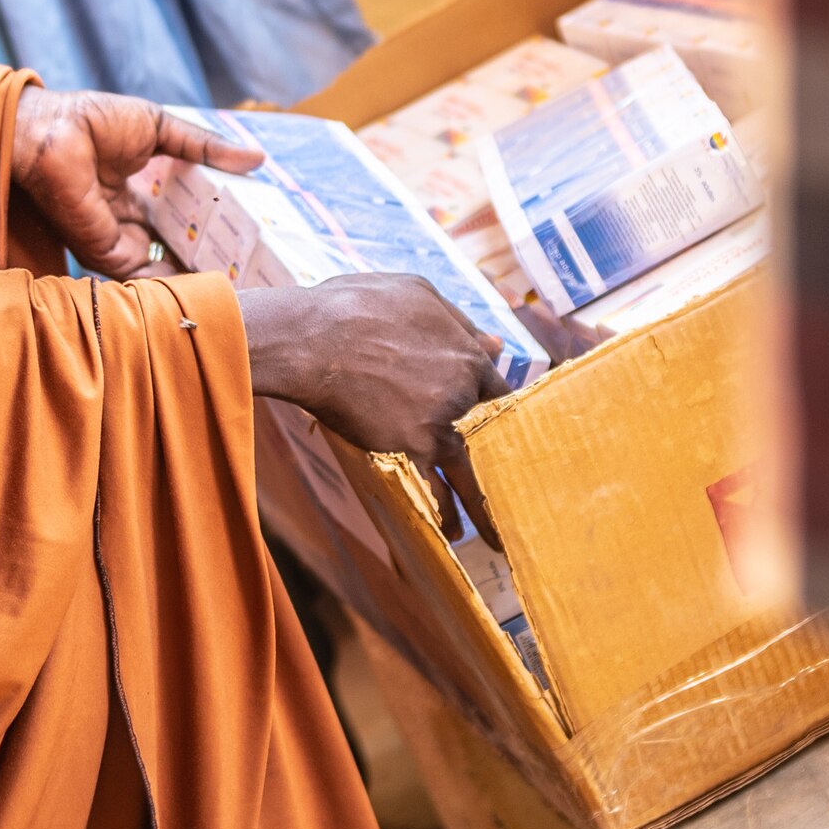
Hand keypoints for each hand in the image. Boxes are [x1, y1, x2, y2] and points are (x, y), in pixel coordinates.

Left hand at [11, 87, 262, 278]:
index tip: (249, 234)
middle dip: (212, 255)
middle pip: (178, 246)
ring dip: (201, 273)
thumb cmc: (97, 122)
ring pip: (167, 266)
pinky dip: (179, 282)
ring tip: (245, 279)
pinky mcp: (110, 254)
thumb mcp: (162, 129)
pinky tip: (214, 283)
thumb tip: (258, 157)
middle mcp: (131, 220)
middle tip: (254, 264)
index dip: (214, 225)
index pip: (183, 217)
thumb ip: (206, 148)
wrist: (53, 135)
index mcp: (140, 190)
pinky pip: (150, 277)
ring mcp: (121, 239)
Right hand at [239, 272, 507, 538]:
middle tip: (517, 484)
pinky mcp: (407, 448)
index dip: (492, 405)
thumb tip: (495, 343)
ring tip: (497, 535)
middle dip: (498, 455)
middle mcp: (460, 395)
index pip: (495, 388)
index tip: (498, 424)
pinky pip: (433, 486)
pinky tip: (452, 532)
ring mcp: (436, 425)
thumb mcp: (417, 293)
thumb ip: (459, 322)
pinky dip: (444, 511)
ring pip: (468, 469)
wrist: (312, 339)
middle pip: (486, 431)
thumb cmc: (359, 306)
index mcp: (467, 356)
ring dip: (484, 504)